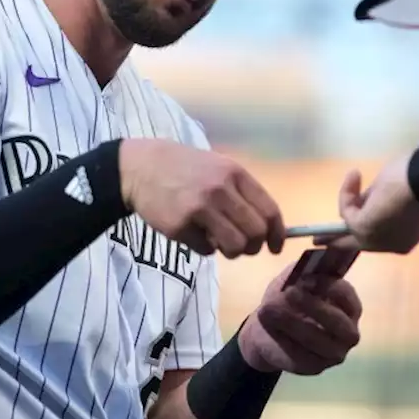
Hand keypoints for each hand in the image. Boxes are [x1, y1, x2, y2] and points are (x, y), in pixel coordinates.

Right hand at [119, 138, 284, 258]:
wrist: (140, 167)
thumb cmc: (186, 169)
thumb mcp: (218, 168)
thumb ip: (242, 194)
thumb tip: (267, 228)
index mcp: (234, 174)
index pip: (269, 211)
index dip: (277, 234)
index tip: (275, 247)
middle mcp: (220, 190)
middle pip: (254, 233)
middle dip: (253, 246)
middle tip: (244, 247)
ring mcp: (199, 208)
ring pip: (234, 246)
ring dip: (231, 251)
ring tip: (220, 242)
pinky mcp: (180, 226)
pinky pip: (206, 250)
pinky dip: (204, 247)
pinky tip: (194, 233)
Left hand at [238, 258, 362, 375]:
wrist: (269, 327)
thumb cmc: (287, 299)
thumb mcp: (291, 280)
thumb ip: (300, 273)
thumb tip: (304, 272)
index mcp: (348, 306)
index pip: (346, 295)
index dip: (328, 285)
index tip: (306, 278)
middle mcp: (348, 332)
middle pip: (338, 322)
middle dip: (313, 306)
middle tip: (290, 292)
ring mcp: (334, 353)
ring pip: (317, 341)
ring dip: (291, 323)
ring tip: (268, 308)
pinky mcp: (315, 368)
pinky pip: (300, 357)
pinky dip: (282, 340)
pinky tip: (268, 327)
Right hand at [315, 162, 418, 253]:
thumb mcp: (398, 195)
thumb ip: (381, 203)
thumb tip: (366, 201)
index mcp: (405, 238)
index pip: (378, 239)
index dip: (361, 234)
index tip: (346, 233)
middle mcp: (390, 245)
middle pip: (358, 244)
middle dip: (337, 240)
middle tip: (320, 240)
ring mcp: (376, 240)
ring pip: (351, 225)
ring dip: (348, 201)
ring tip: (353, 176)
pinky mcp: (362, 229)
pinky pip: (346, 211)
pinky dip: (347, 192)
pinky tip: (355, 174)